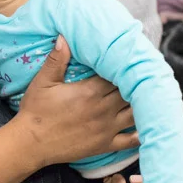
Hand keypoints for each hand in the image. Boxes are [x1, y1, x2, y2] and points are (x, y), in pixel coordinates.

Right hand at [17, 36, 136, 166]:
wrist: (32, 143)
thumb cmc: (36, 111)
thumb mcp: (42, 82)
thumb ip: (56, 60)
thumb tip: (63, 37)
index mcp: (90, 91)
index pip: (118, 75)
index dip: (126, 67)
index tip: (130, 60)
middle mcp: (103, 109)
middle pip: (131, 92)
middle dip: (137, 83)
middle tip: (144, 74)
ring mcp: (107, 129)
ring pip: (136, 114)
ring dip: (144, 104)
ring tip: (151, 96)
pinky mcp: (105, 145)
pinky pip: (131, 141)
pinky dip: (143, 133)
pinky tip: (149, 126)